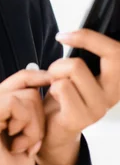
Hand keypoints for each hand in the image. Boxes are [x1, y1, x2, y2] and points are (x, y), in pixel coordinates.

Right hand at [0, 69, 51, 164]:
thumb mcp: (28, 131)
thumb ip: (30, 108)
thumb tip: (47, 80)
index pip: (21, 78)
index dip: (40, 78)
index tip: (54, 85)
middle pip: (28, 87)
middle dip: (39, 117)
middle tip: (28, 142)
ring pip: (26, 97)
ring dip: (34, 126)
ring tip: (21, 146)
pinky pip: (15, 105)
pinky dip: (25, 126)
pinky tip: (16, 145)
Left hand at [33, 29, 119, 164]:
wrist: (51, 131)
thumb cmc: (63, 97)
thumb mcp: (77, 72)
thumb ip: (85, 56)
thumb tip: (75, 34)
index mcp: (114, 80)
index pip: (116, 51)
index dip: (89, 37)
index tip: (64, 36)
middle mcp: (111, 94)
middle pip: (90, 60)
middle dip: (64, 60)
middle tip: (57, 70)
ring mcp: (98, 108)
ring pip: (73, 69)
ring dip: (56, 73)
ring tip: (56, 86)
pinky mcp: (81, 118)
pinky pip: (62, 87)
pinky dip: (52, 87)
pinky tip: (54, 98)